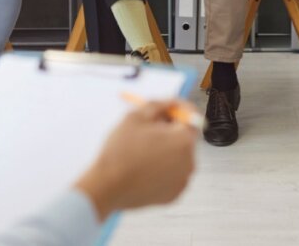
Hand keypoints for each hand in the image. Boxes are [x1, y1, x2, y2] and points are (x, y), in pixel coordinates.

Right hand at [74, 100, 197, 220]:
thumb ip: (158, 104)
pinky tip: (144, 167)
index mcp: (183, 140)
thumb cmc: (121, 152)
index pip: (191, 116)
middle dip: (170, 129)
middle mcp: (189, 161)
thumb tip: (170, 102)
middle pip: (185, 137)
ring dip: (166, 149)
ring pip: (179, 156)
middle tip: (149, 128)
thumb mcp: (136, 116)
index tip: (167, 108)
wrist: (107, 187)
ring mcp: (182, 180)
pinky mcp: (173, 194)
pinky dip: (163, 168)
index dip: (178, 109)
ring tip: (143, 149)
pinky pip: (173, 174)